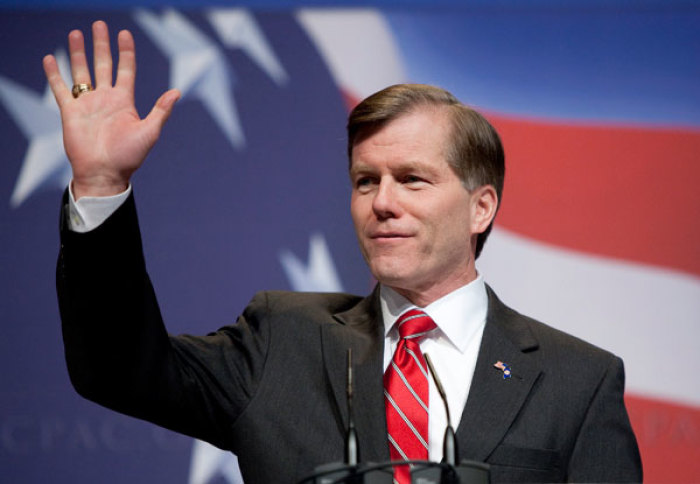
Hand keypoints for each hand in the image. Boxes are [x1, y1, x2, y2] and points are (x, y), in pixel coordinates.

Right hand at [43, 20, 179, 198]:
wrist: (104, 174)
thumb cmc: (129, 157)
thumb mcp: (149, 132)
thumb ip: (161, 111)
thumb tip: (177, 91)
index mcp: (124, 101)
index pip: (126, 69)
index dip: (125, 51)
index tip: (124, 33)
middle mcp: (105, 99)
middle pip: (103, 64)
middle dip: (101, 45)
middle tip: (99, 25)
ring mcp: (87, 104)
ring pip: (81, 71)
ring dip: (78, 53)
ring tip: (76, 33)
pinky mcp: (71, 112)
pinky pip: (61, 89)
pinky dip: (54, 74)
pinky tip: (50, 58)